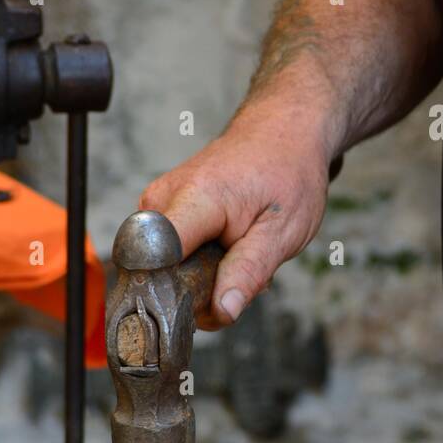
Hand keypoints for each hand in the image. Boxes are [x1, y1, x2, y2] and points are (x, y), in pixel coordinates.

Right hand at [139, 104, 331, 328]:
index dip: (172, 296)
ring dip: (201, 278)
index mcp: (195, 199)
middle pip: (157, 274)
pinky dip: (197, 263)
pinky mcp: (158, 210)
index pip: (154, 258)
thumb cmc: (288, 174)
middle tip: (239, 273)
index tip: (203, 305)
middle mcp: (163, 198)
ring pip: (164, 269)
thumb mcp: (282, 232)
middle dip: (198, 291)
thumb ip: (248, 273)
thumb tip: (221, 312)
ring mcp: (156, 203)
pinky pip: (168, 255)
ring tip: (235, 254)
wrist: (282, 130)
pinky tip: (223, 248)